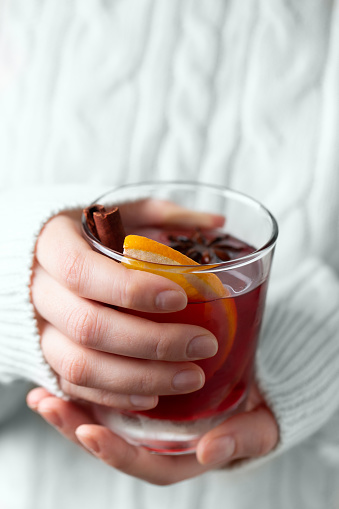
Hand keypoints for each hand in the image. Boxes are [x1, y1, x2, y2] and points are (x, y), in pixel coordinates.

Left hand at [27, 382, 278, 484]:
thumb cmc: (260, 408)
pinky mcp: (143, 389)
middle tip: (48, 405)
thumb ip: (243, 439)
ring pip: (106, 417)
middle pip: (114, 442)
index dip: (118, 454)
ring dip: (71, 407)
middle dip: (77, 428)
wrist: (260, 382)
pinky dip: (85, 385)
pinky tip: (60, 372)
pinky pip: (110, 393)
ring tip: (41, 394)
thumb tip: (211, 451)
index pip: (147, 464)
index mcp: (184, 454)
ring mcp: (149, 415)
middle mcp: (159, 438)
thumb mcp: (261, 425)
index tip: (91, 433)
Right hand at [31, 200, 223, 410]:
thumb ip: (163, 216)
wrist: (38, 261)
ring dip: (140, 378)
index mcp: (52, 245)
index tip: (180, 297)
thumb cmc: (86, 235)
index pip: (83, 271)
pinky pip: (75, 387)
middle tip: (204, 344)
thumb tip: (216, 221)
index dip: (130, 289)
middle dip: (152, 342)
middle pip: (88, 326)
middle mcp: (39, 290)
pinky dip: (115, 396)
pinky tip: (153, 396)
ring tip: (191, 378)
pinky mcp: (46, 357)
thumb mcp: (118, 213)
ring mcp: (40, 329)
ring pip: (80, 366)